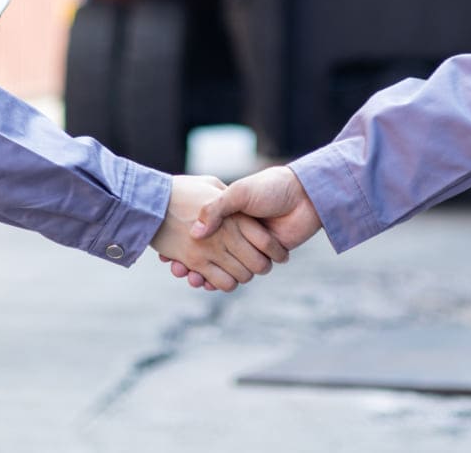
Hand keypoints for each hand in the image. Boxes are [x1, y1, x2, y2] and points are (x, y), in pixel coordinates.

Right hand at [167, 166, 323, 286]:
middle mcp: (232, 234)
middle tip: (176, 267)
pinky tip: (204, 281)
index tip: (167, 254)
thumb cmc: (269, 188)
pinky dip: (218, 283)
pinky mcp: (258, 261)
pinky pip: (231, 278)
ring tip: (189, 275)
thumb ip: (216, 208)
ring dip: (201, 276)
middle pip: (203, 256)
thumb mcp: (238, 192)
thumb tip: (196, 234)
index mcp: (226, 217)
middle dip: (188, 263)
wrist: (303, 196)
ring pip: (214, 270)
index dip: (182, 245)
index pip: (197, 235)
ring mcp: (243, 248)